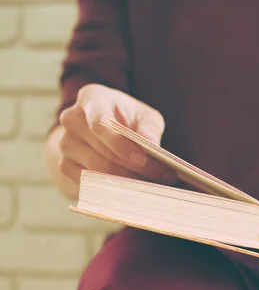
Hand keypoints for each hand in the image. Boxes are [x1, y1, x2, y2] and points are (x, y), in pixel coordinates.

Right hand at [55, 84, 176, 189]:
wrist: (104, 130)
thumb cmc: (129, 120)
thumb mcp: (145, 116)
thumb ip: (150, 128)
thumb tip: (152, 144)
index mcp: (91, 98)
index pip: (99, 123)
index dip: (120, 144)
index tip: (142, 159)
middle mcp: (72, 119)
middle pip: (103, 151)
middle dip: (137, 168)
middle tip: (162, 177)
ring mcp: (65, 143)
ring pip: (97, 170)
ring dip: (129, 181)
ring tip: (153, 184)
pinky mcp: (64, 165)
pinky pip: (89, 183)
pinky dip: (113, 190)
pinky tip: (133, 190)